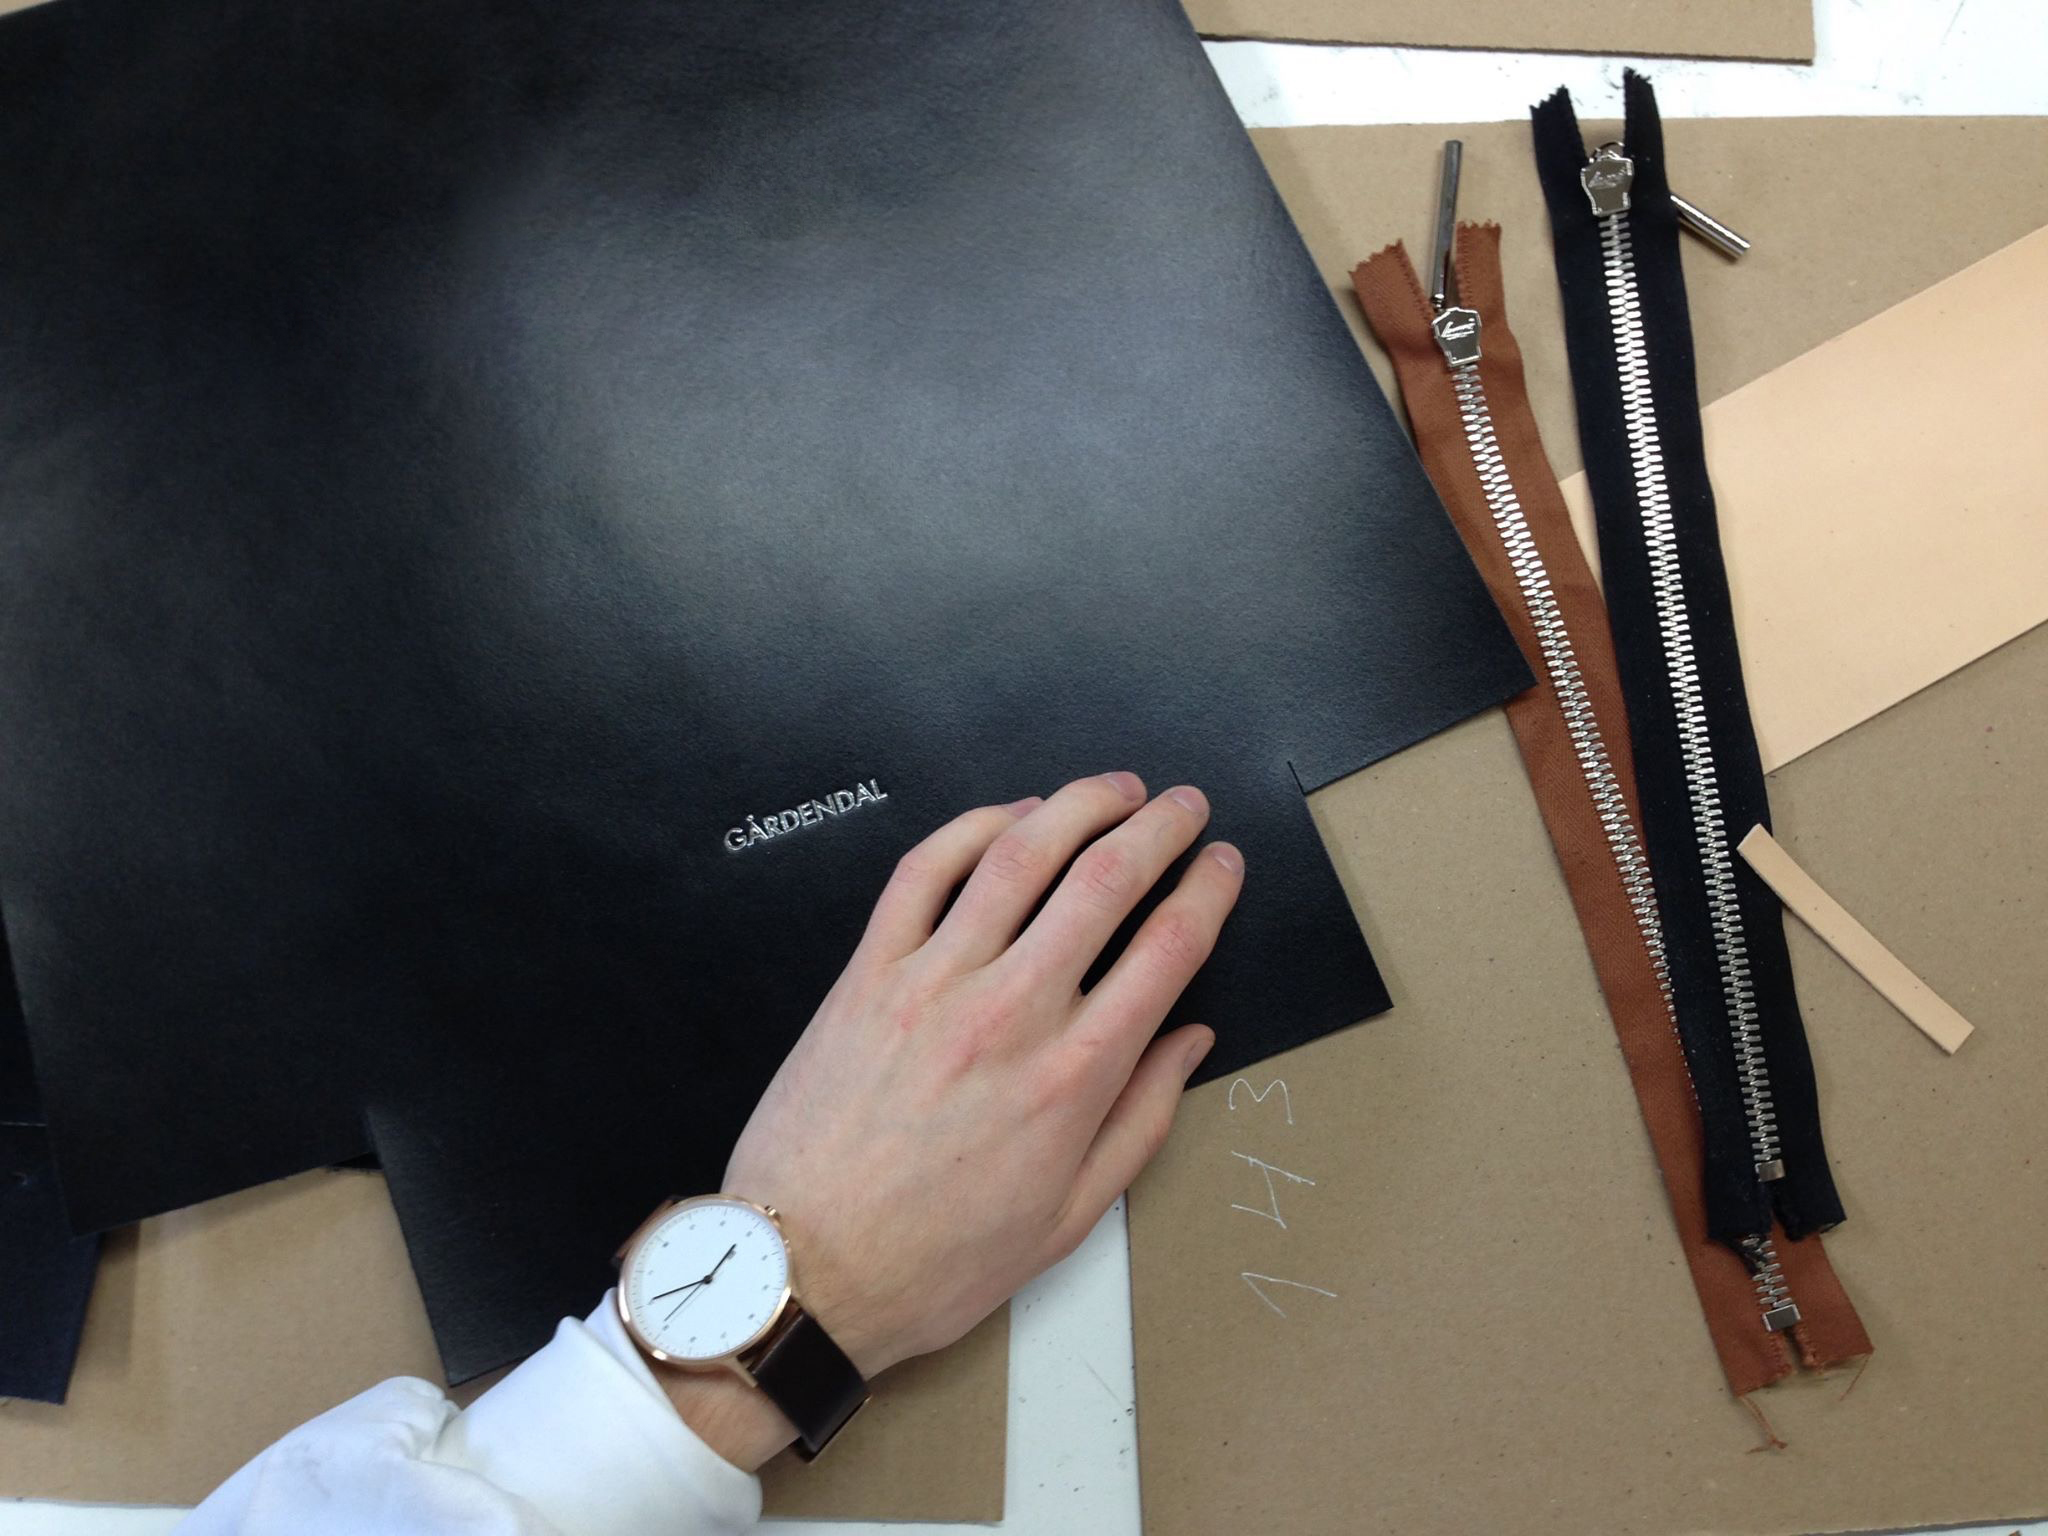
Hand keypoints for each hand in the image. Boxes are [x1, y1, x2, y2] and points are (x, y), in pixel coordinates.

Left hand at [661, 773, 1239, 1464]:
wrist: (805, 1271)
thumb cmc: (936, 1259)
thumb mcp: (1071, 1216)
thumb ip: (1141, 1119)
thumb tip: (1190, 1042)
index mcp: (1072, 1077)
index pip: (1167, 950)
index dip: (1206, 892)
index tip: (1221, 866)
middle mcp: (1009, 1013)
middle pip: (1104, 881)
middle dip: (1158, 828)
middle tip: (1184, 805)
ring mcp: (932, 983)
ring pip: (1018, 855)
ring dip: (1076, 805)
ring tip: (1112, 789)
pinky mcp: (867, 974)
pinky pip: (922, 872)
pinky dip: (973, 828)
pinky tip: (1009, 816)